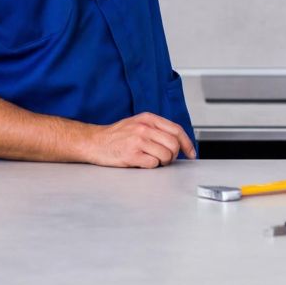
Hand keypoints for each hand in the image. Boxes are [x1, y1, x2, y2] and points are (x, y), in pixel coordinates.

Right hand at [81, 112, 196, 167]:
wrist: (94, 142)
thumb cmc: (116, 135)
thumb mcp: (138, 123)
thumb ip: (156, 129)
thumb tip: (177, 142)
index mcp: (148, 119)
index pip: (177, 130)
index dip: (187, 143)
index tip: (191, 153)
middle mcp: (144, 128)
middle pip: (174, 144)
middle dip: (173, 155)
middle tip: (166, 159)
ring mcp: (138, 141)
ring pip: (166, 155)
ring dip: (162, 162)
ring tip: (152, 160)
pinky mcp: (131, 154)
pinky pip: (153, 163)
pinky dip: (151, 165)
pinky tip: (142, 162)